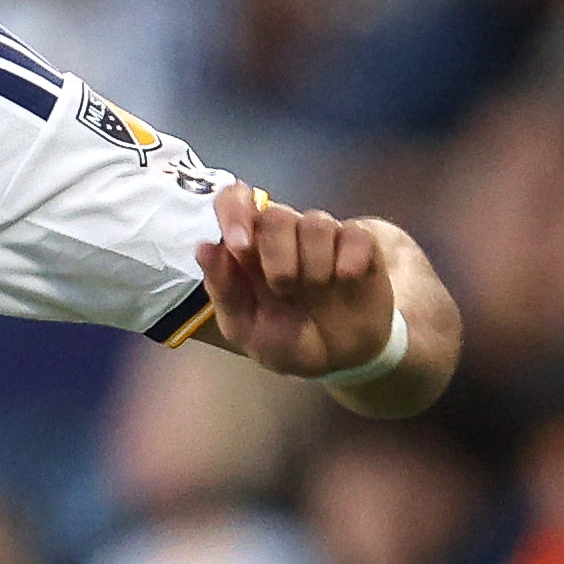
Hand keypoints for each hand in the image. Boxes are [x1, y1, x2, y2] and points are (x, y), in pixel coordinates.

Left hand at [197, 184, 396, 380]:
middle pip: (275, 215)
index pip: (234, 202)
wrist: (336, 361)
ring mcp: (323, 237)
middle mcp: (284, 235)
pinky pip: (354, 235)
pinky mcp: (360, 244)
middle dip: (276, 256)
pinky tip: (345, 280)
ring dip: (312, 266)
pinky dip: (348, 261)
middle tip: (283, 290)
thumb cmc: (284, 338)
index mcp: (249, 248)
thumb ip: (223, 288)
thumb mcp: (243, 326)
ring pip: (315, 223)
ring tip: (315, 292)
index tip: (239, 245)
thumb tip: (204, 247)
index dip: (234, 211)